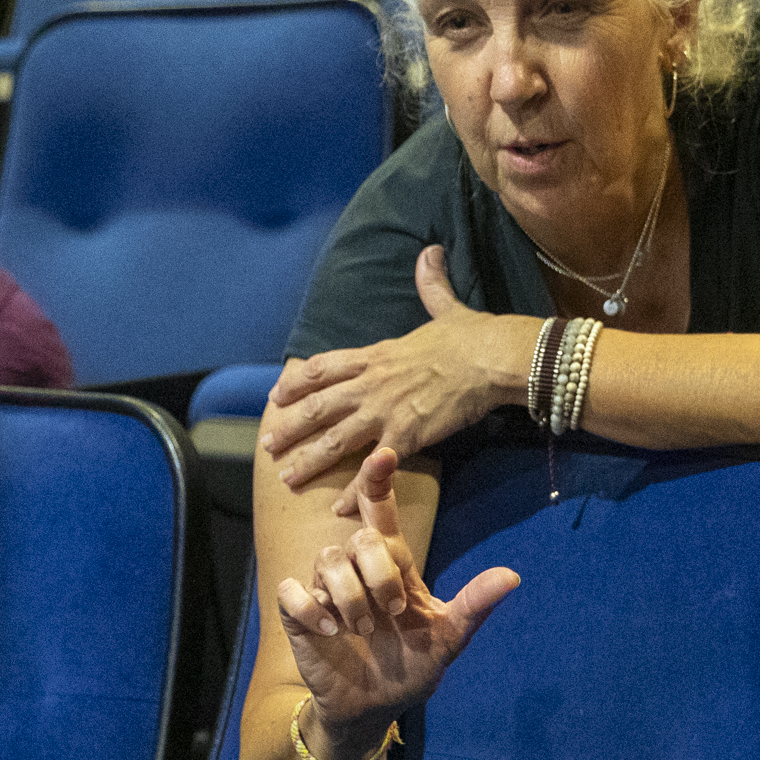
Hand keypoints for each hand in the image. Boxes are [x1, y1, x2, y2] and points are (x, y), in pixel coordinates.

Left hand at [260, 247, 531, 488]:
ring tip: (287, 479)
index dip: (297, 381)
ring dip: (308, 460)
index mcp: (376, 354)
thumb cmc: (472, 335)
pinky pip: (373, 468)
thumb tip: (430, 252)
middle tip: (268, 444)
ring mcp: (385, 411)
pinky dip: (354, 490)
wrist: (491, 359)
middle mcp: (372, 383)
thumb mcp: (445, 307)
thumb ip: (431, 284)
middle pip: (318, 407)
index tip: (279, 393)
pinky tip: (339, 507)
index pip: (324, 366)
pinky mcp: (407, 436)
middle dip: (289, 426)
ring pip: (334, 440)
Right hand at [276, 446, 521, 730]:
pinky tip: (329, 631)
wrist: (376, 708)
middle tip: (393, 612)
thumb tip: (513, 576)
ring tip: (364, 630)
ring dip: (350, 597)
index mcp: (394, 568)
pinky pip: (292, 591)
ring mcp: (327, 591)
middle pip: (360, 539)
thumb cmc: (413, 668)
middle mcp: (358, 571)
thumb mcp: (449, 638)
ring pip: (328, 560)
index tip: (383, 454)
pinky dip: (311, 608)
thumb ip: (474, 605)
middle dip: (379, 575)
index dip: (378, 482)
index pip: (381, 513)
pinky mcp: (301, 615)